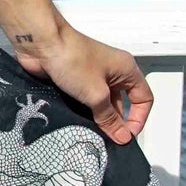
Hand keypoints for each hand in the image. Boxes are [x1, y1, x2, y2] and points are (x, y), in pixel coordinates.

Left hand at [11, 21, 153, 145]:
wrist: (41, 44)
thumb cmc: (73, 59)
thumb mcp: (96, 94)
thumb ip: (109, 118)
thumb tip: (123, 137)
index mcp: (126, 69)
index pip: (144, 98)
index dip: (138, 119)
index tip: (126, 137)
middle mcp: (112, 71)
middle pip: (122, 103)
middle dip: (116, 122)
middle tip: (108, 141)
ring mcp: (92, 75)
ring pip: (102, 104)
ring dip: (98, 119)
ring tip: (93, 136)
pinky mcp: (75, 79)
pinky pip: (85, 101)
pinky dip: (83, 113)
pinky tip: (78, 125)